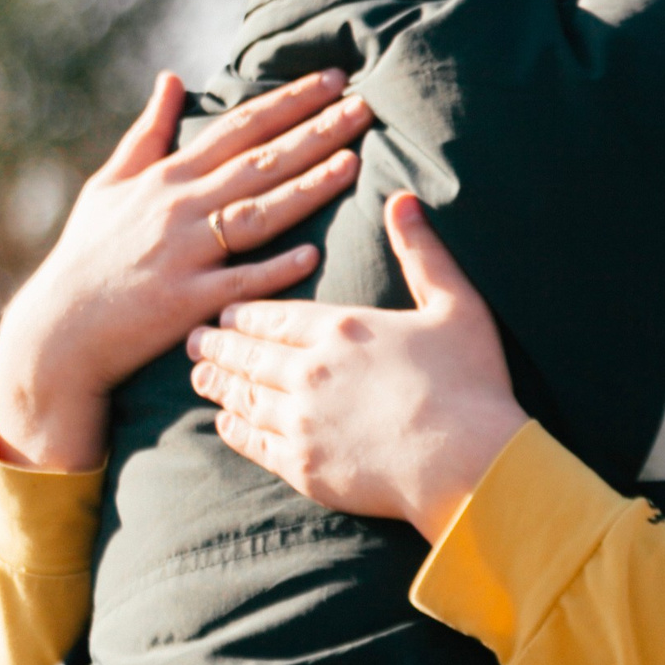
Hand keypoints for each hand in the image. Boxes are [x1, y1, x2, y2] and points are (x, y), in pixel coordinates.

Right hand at [0, 69, 373, 469]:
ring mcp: (184, 253)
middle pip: (259, 162)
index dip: (289, 100)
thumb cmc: (88, 254)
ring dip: (306, 187)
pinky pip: (238, 281)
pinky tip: (312, 254)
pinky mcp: (185, 301)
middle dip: (315, 131)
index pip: (240, 128)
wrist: (58, 330)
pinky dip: (273, 268)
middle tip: (365, 106)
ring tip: (353, 163)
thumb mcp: (109, 184)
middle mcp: (179, 207)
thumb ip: (148, 132)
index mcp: (167, 176)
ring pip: (256, 213)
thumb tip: (171, 79)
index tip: (334, 79)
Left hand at [187, 193, 528, 538]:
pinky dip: (232, 429)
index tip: (225, 312)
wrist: (468, 461)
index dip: (244, 314)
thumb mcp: (456, 305)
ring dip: (216, 383)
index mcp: (340, 328)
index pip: (273, 316)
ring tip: (197, 375)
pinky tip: (224, 423)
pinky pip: (252, 442)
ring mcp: (300, 420)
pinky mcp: (303, 465)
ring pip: (241, 395)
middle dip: (216, 344)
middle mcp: (308, 370)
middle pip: (246, 353)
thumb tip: (401, 198)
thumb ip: (424, 252)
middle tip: (193, 339)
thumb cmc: (471, 381)